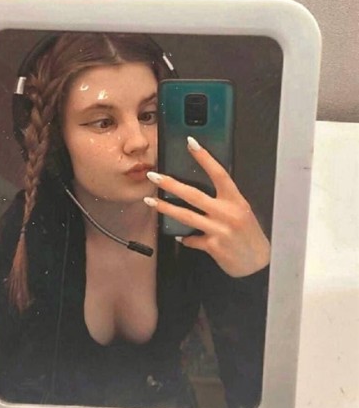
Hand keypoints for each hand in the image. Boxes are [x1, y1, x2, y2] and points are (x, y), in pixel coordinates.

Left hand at [144, 136, 269, 276]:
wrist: (258, 264)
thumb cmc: (249, 236)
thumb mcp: (242, 212)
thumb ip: (224, 202)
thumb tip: (198, 195)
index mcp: (236, 200)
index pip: (219, 173)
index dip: (205, 157)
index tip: (191, 143)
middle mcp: (227, 213)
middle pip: (193, 194)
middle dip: (170, 184)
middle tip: (154, 176)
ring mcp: (219, 230)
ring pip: (186, 215)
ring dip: (165, 208)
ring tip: (150, 201)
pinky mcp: (213, 246)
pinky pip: (191, 239)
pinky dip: (185, 238)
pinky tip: (180, 236)